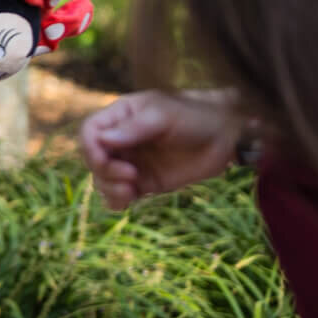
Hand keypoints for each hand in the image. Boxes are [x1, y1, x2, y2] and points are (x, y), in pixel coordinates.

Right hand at [80, 89, 242, 210]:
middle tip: (131, 175)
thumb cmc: (195, 116)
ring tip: (131, 191)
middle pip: (93, 159)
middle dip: (106, 171)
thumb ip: (135, 128)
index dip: (92, 149)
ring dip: (110, 188)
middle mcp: (121, 140)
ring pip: (103, 179)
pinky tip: (127, 201)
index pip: (90, 132)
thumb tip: (103, 140)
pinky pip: (119, 195)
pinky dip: (117, 201)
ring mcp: (131, 162)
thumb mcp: (165, 115)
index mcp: (120, 117)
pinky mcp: (144, 182)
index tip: (107, 160)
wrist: (226, 137)